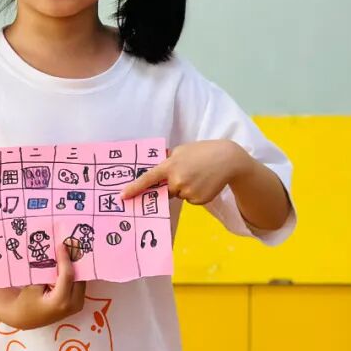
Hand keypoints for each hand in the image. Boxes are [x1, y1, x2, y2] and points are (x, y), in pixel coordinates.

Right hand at [4, 238, 86, 329]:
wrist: (24, 317)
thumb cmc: (25, 301)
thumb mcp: (33, 284)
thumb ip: (48, 270)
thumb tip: (58, 252)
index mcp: (61, 301)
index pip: (68, 275)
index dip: (66, 258)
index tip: (62, 245)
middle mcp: (73, 305)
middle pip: (79, 277)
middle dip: (74, 261)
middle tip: (69, 244)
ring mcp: (77, 305)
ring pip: (80, 279)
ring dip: (75, 266)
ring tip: (70, 249)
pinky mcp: (76, 302)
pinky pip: (77, 283)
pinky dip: (74, 273)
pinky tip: (69, 261)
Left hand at [120, 139, 252, 204]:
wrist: (228, 160)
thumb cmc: (203, 152)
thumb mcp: (182, 150)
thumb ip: (168, 161)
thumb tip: (156, 171)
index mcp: (170, 166)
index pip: (148, 178)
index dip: (134, 188)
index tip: (122, 197)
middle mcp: (176, 180)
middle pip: (165, 190)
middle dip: (171, 184)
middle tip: (188, 172)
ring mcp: (187, 191)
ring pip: (179, 195)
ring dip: (185, 188)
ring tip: (199, 175)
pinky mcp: (198, 200)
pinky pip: (190, 200)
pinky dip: (195, 193)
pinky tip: (205, 182)